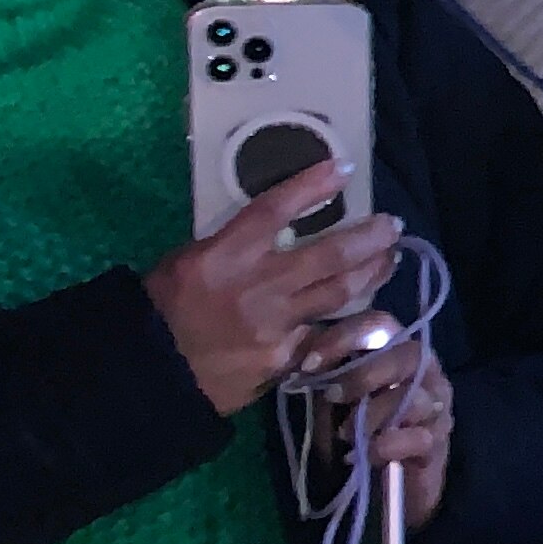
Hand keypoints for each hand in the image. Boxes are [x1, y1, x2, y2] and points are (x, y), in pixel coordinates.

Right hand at [144, 171, 401, 415]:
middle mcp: (257, 287)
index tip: (344, 168)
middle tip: (392, 225)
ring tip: (389, 259)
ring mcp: (276, 325)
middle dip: (369, 237)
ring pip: (340, 293)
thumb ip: (233, 246)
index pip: (273, 210)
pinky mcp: (286, 358)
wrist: (150, 374)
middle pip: (329, 255)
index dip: (311, 187)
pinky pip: (324, 334)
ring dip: (372, 274)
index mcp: (223, 255)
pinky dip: (345, 322)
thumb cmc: (161, 311)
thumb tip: (276, 232)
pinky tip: (361, 314)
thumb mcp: (186, 262)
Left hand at [300, 331, 452, 534]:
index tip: (310, 363)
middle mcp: (426, 374)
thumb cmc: (354, 430)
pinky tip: (363, 455)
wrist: (379, 484)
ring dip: (374, 415)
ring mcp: (437, 409)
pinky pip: (420, 438)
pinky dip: (387, 446)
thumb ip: (327, 372)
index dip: (346, 337)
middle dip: (365, 375)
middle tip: (333, 396)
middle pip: (408, 355)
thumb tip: (300, 353)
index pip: (380, 325)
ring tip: (345, 434)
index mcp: (397, 353)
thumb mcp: (334, 395)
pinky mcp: (438, 445)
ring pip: (414, 399)